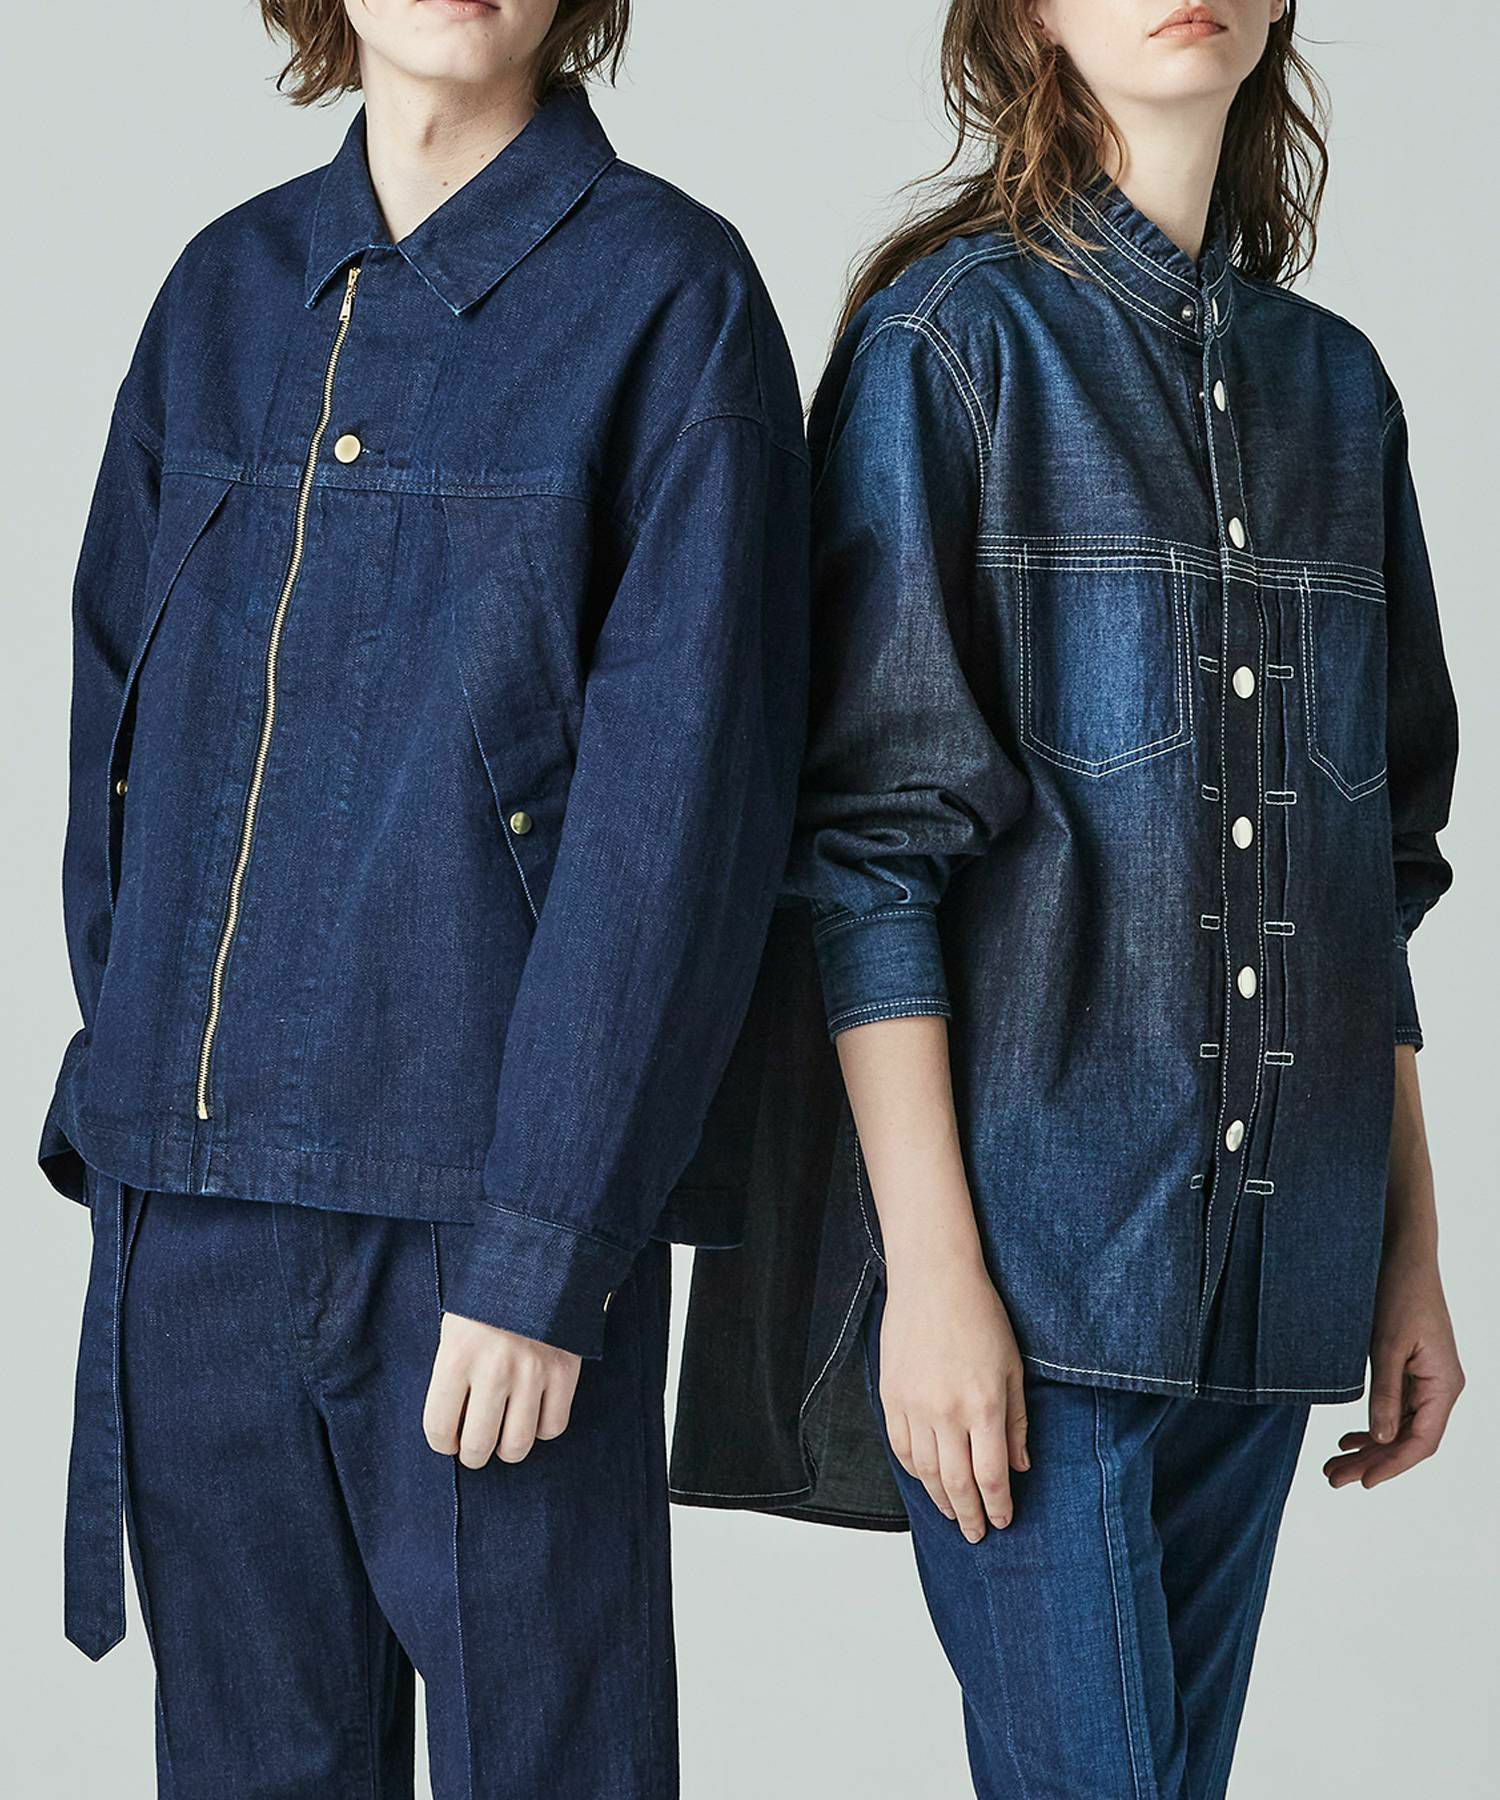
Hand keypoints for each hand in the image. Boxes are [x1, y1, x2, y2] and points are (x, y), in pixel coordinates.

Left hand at [423, 1312, 581, 1467]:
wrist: (538, 1261)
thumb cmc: (488, 1299)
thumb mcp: (455, 1328)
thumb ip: (452, 1374)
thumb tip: (455, 1422)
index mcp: (457, 1357)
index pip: (439, 1427)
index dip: (442, 1443)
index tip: (448, 1440)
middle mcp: (493, 1370)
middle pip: (479, 1446)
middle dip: (472, 1454)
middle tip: (475, 1445)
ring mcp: (532, 1373)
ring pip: (518, 1445)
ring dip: (507, 1449)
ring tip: (504, 1436)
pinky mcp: (564, 1372)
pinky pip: (553, 1426)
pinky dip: (542, 1428)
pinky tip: (534, 1414)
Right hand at [879, 1254, 1028, 1541]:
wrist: (933, 1279)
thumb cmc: (980, 1315)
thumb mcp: (1013, 1368)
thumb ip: (1016, 1421)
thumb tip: (1020, 1466)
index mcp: (984, 1406)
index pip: (992, 1477)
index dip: (997, 1507)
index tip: (1002, 1523)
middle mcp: (947, 1413)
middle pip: (956, 1484)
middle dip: (968, 1515)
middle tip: (975, 1533)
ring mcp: (914, 1405)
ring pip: (925, 1472)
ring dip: (939, 1499)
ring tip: (952, 1512)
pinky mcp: (890, 1395)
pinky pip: (900, 1447)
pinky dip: (912, 1471)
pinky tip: (925, 1479)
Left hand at [1323, 1242, 1463, 1489]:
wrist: (1403, 1254)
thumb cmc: (1400, 1292)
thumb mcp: (1387, 1344)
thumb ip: (1385, 1393)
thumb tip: (1379, 1439)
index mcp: (1444, 1385)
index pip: (1421, 1441)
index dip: (1392, 1465)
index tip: (1362, 1482)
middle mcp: (1440, 1388)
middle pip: (1408, 1439)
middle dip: (1372, 1462)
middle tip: (1332, 1477)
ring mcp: (1427, 1380)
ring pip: (1399, 1427)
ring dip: (1369, 1447)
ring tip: (1334, 1464)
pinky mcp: (1411, 1369)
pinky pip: (1395, 1409)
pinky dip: (1373, 1425)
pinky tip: (1350, 1437)